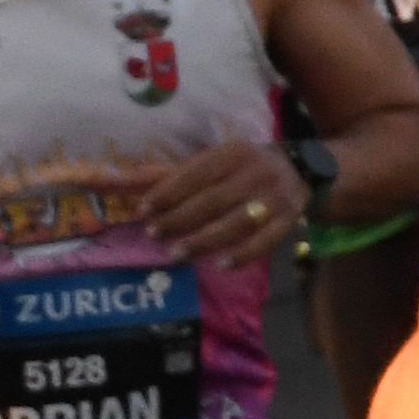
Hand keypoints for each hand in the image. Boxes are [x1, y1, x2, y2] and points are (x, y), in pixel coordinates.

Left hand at [137, 139, 311, 268]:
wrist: (302, 169)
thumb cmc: (242, 167)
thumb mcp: (212, 162)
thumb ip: (170, 176)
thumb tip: (115, 182)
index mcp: (233, 153)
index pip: (195, 173)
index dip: (166, 193)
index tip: (141, 212)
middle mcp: (256, 172)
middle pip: (212, 200)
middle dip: (179, 219)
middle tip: (153, 234)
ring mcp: (275, 197)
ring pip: (235, 222)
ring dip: (203, 240)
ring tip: (175, 254)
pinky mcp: (289, 219)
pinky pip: (265, 241)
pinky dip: (243, 254)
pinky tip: (221, 265)